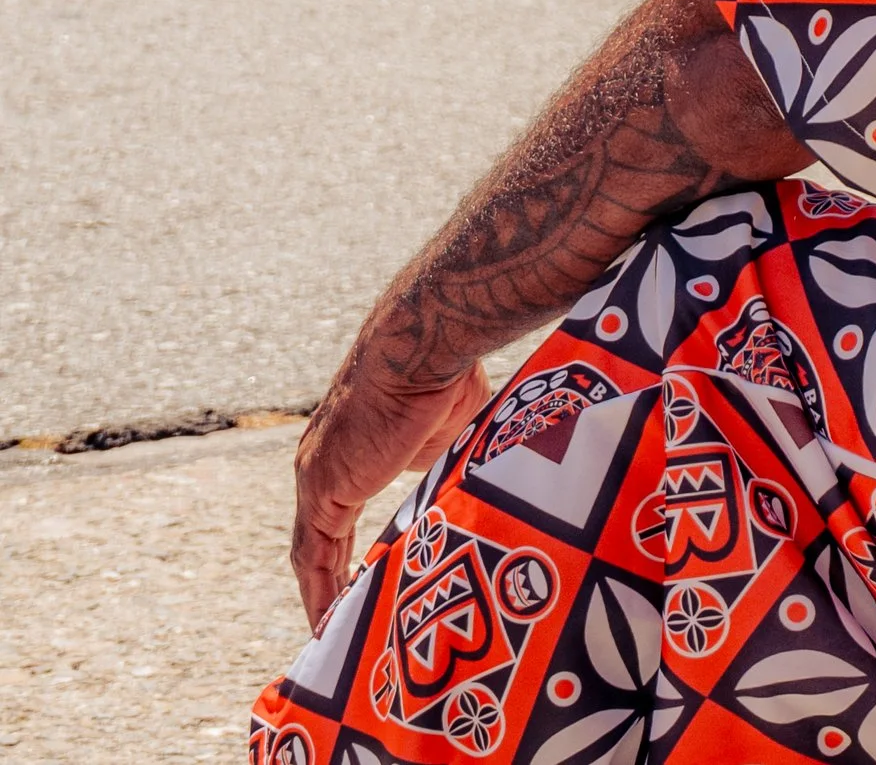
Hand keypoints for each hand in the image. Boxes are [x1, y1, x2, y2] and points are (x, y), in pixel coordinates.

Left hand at [292, 352, 491, 625]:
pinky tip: (327, 622)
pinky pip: (315, 554)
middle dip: (328, 578)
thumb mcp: (445, 431)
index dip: (343, 551)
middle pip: (319, 538)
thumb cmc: (444, 374)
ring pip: (312, 551)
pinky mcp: (323, 488)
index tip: (357, 580)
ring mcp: (317, 476)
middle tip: (341, 620)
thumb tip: (458, 486)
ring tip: (333, 633)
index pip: (337, 513)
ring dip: (322, 592)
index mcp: (350, 449)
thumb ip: (438, 462)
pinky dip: (319, 590)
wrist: (425, 347)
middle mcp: (322, 464)